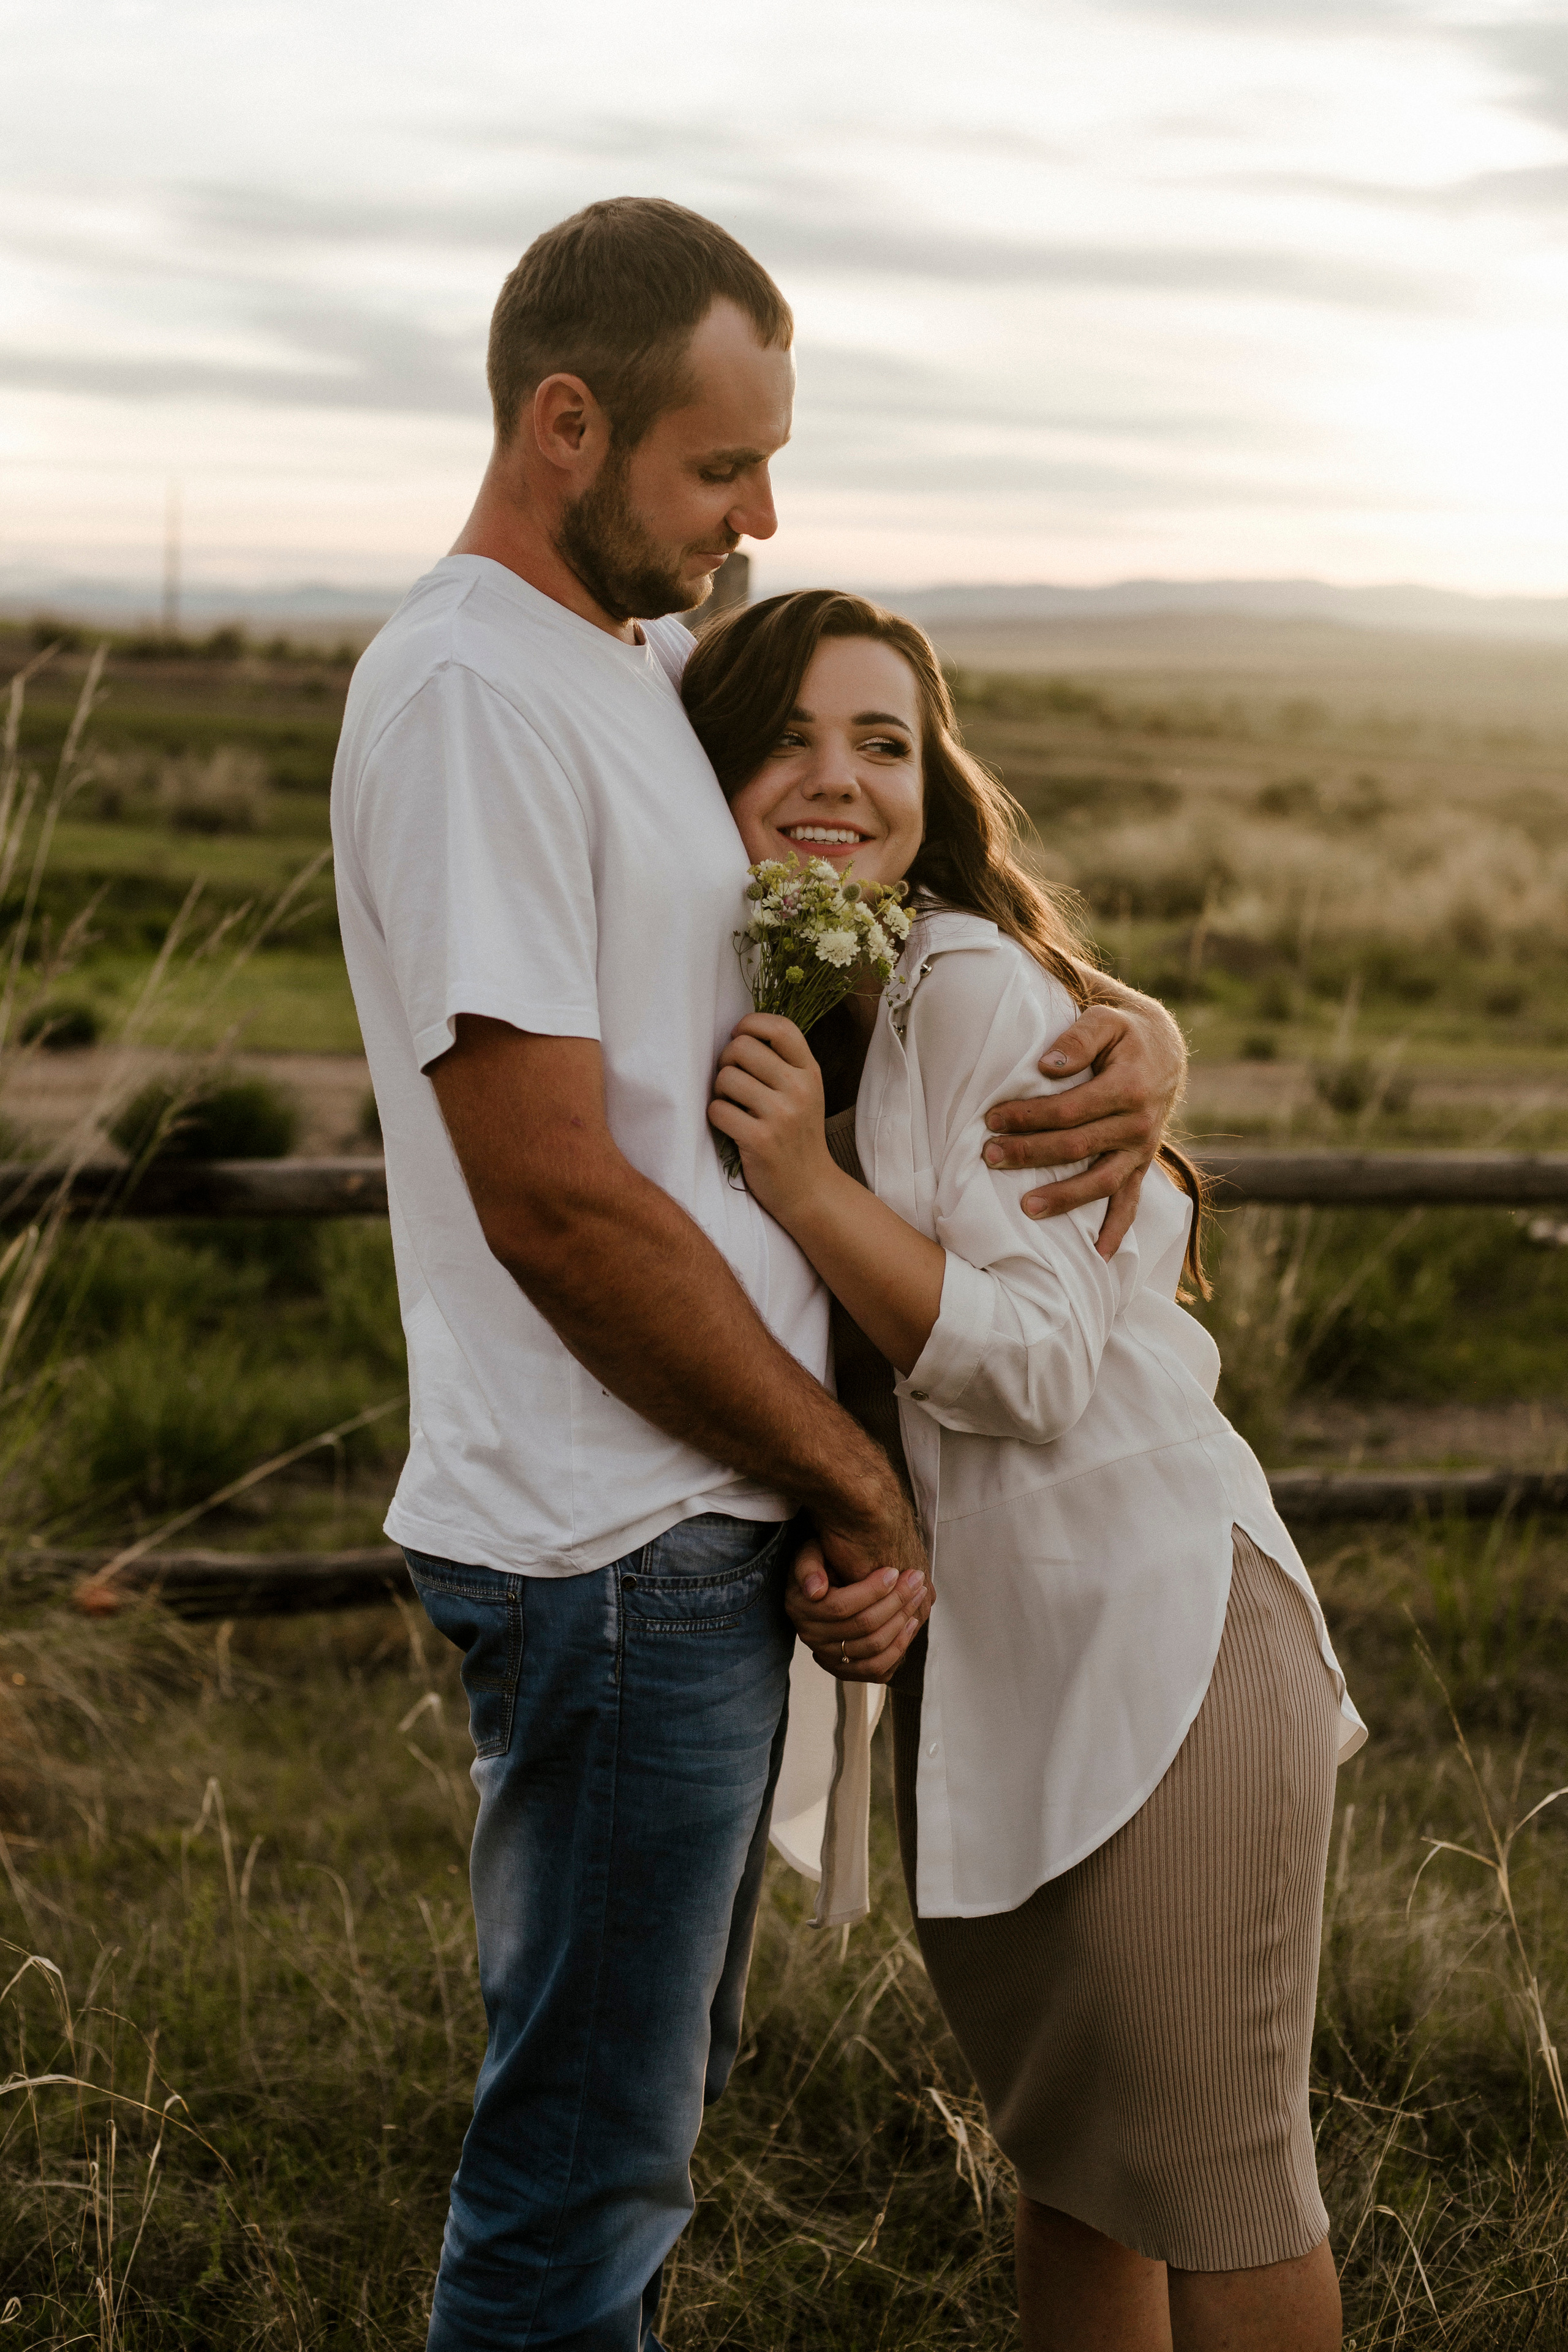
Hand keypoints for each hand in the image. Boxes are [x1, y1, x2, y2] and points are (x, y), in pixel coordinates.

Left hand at [708, 1014, 832, 1222]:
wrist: (809, 1188)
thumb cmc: (797, 1135)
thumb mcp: (804, 1092)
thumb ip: (782, 1062)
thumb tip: (740, 1033)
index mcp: (809, 1071)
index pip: (780, 1026)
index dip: (750, 1024)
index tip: (739, 1038)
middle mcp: (799, 1089)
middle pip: (742, 1047)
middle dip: (726, 1061)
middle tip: (731, 1082)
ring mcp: (782, 1115)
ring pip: (725, 1078)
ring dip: (719, 1092)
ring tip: (733, 1106)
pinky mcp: (760, 1140)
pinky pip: (718, 1111)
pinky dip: (717, 1117)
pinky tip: (731, 1127)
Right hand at [786, 1532, 929, 1684]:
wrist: (821, 1588)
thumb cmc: (820, 1564)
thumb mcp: (808, 1553)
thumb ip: (808, 1565)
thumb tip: (815, 1590)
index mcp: (800, 1608)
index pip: (840, 1606)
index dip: (871, 1590)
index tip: (895, 1571)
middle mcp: (811, 1637)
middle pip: (862, 1627)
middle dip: (896, 1602)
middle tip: (916, 1579)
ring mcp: (828, 1656)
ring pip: (873, 1650)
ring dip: (901, 1624)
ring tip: (917, 1597)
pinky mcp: (846, 1669)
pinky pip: (876, 1669)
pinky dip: (898, 1648)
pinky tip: (910, 1623)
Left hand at [980, 996, 1184, 1259]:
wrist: (1164, 1049)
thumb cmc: (1124, 1032)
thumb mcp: (1106, 1018)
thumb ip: (1078, 1039)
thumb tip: (1047, 1068)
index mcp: (1128, 1087)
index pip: (1068, 1110)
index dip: (1028, 1117)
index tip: (992, 1119)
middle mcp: (1138, 1124)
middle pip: (1077, 1148)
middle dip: (1029, 1154)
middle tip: (989, 1157)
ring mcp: (1141, 1150)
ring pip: (1101, 1183)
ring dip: (1063, 1199)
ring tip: (1026, 1208)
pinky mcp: (1141, 1165)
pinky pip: (1130, 1203)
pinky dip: (1115, 1230)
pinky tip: (1096, 1255)